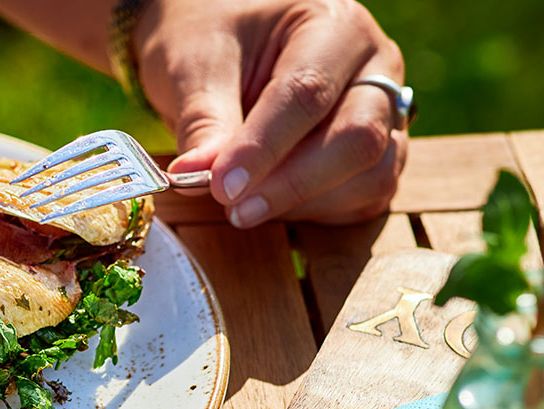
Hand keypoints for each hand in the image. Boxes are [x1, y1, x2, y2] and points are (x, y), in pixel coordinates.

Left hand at [133, 0, 408, 226]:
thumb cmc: (212, 37)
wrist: (222, 38)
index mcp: (334, 26)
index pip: (308, 94)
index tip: (221, 186)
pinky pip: (366, 198)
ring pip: (373, 175)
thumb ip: (204, 122)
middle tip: (232, 207)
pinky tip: (271, 204)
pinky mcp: (377, 153)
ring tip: (243, 204)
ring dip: (306, 203)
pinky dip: (320, 212)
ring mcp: (383, 112)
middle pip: (357, 139)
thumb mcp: (195, 64)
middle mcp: (375, 67)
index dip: (262, 149)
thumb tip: (196, 180)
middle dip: (291, 184)